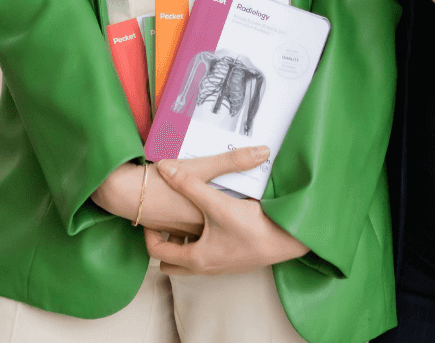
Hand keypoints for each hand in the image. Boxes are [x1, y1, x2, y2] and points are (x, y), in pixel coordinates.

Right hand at [91, 147, 267, 236]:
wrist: (124, 192)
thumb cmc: (162, 180)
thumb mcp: (201, 166)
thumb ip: (233, 160)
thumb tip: (264, 152)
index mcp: (209, 216)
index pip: (240, 218)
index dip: (253, 212)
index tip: (265, 206)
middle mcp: (197, 230)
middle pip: (221, 227)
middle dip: (232, 219)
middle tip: (248, 206)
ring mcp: (181, 233)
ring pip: (203, 231)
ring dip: (211, 224)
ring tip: (222, 210)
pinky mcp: (167, 230)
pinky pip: (186, 231)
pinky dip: (191, 224)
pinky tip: (191, 209)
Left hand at [144, 151, 309, 274]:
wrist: (286, 240)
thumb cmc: (250, 228)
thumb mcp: (216, 202)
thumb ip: (189, 183)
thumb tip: (164, 168)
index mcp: (194, 258)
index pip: (157, 252)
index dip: (148, 234)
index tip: (150, 217)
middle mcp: (204, 266)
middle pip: (172, 261)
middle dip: (166, 242)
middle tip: (166, 221)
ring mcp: (220, 264)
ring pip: (192, 256)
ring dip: (186, 240)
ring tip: (188, 214)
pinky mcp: (233, 258)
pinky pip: (209, 252)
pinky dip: (204, 238)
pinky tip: (214, 216)